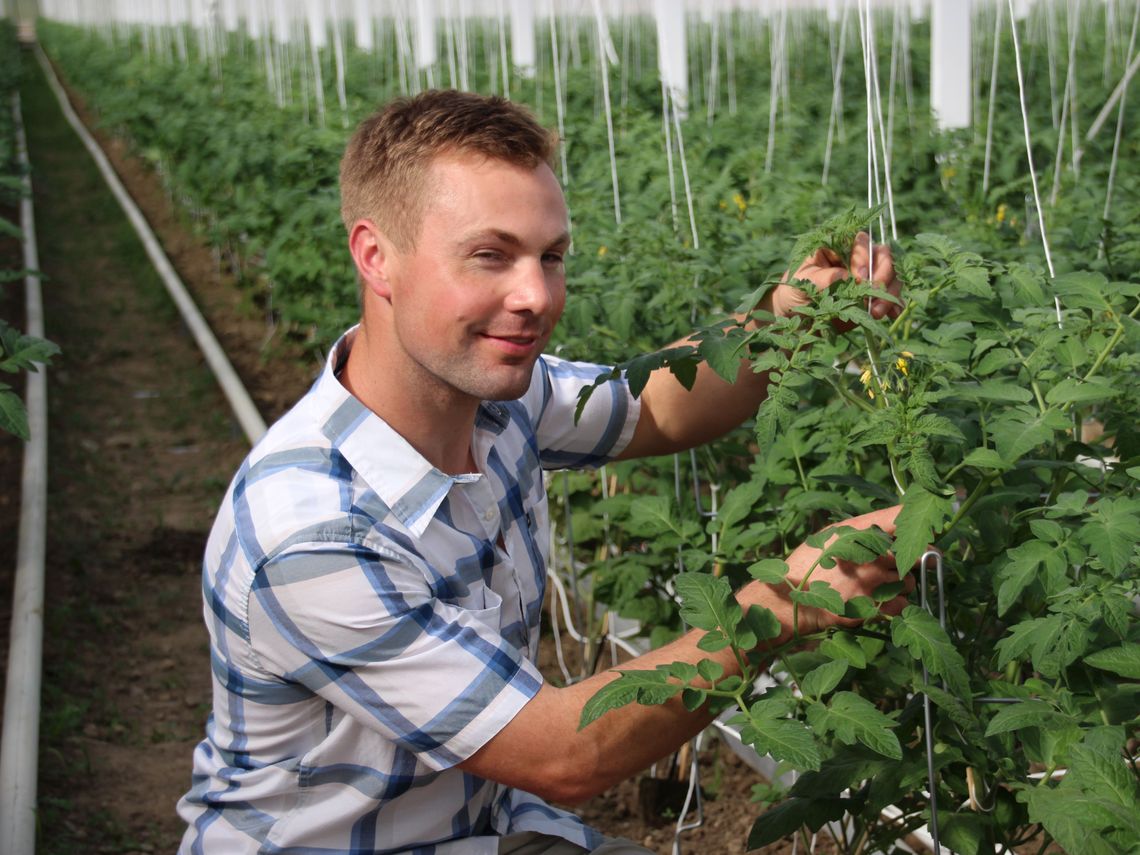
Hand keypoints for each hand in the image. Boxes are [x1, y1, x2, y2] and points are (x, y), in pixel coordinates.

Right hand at [741, 505, 914, 641]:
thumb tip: (889, 529)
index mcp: (856, 532)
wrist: (789, 600)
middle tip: (898, 566)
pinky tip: (879, 602)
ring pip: (909, 582)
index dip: (917, 523)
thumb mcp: (829, 536)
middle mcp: (868, 554)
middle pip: (911, 554)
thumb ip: (859, 530)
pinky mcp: (872, 607)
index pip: (899, 519)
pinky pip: (901, 605)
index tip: (927, 527)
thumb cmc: (806, 565)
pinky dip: (895, 605)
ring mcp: (871, 582)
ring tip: (881, 586)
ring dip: (902, 585)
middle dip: (908, 561)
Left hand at [768, 232, 902, 323]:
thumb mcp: (801, 282)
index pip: (860, 242)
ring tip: (876, 312)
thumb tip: (844, 276)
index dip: (864, 258)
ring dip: (889, 293)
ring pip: (891, 275)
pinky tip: (893, 314)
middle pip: (882, 255)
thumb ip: (820, 277)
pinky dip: (895, 304)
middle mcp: (857, 258)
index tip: (860, 279)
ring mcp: (868, 276)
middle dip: (882, 275)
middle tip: (874, 294)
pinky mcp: (872, 296)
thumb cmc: (795, 290)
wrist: (796, 315)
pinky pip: (891, 296)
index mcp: (838, 246)